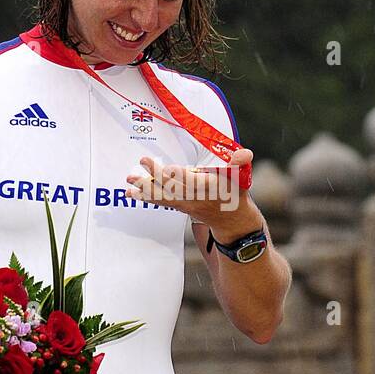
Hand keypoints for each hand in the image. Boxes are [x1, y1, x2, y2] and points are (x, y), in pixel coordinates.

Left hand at [125, 148, 254, 228]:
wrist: (232, 220)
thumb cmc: (235, 191)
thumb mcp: (242, 176)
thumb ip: (240, 163)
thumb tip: (246, 153)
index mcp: (211, 187)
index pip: (193, 181)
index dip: (179, 175)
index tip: (167, 168)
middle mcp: (196, 197)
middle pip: (173, 188)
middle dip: (155, 177)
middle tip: (140, 164)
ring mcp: (186, 204)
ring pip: (163, 196)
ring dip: (144, 189)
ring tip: (128, 182)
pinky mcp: (179, 206)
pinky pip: (160, 201)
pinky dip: (145, 196)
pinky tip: (130, 191)